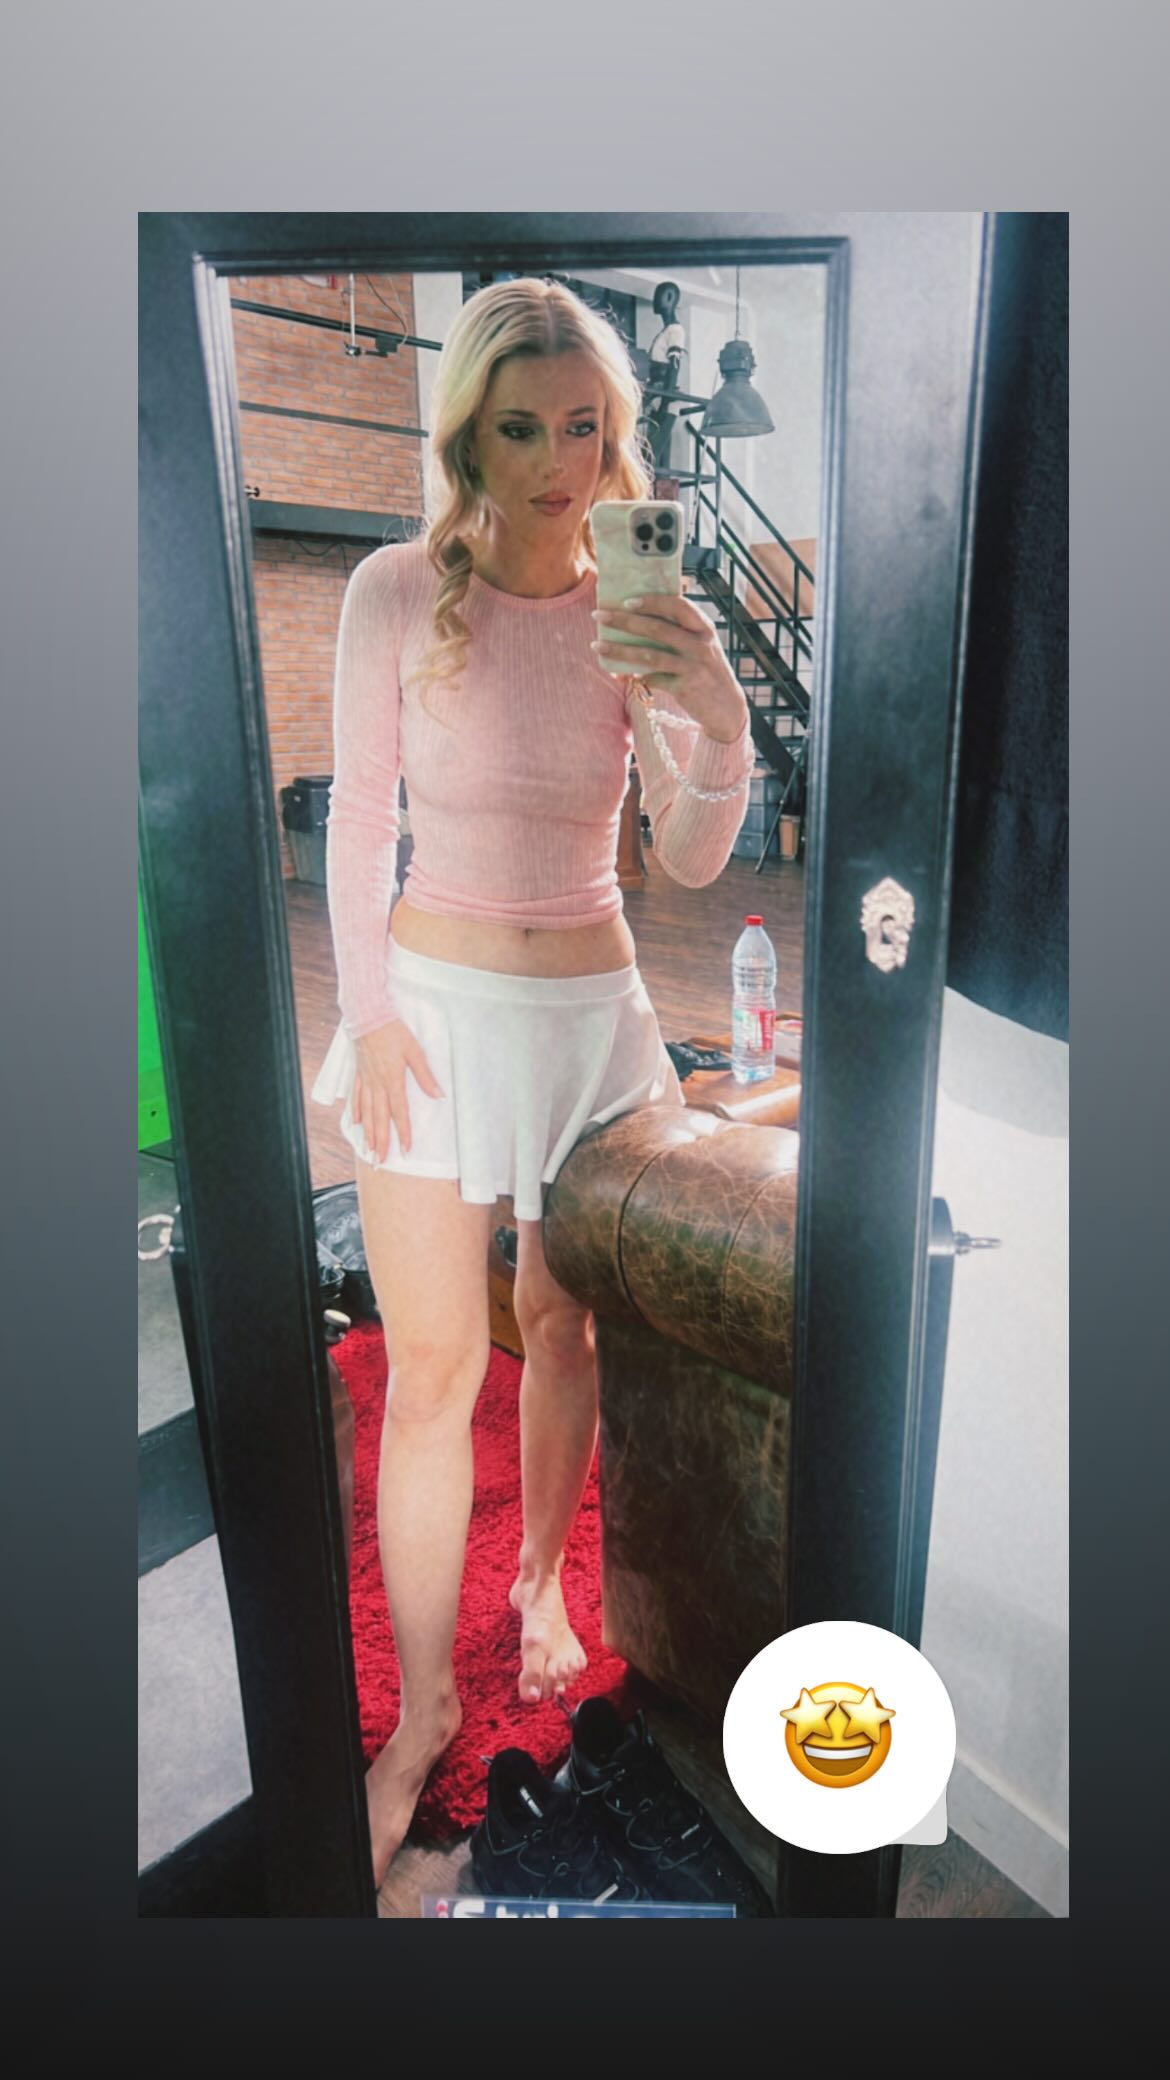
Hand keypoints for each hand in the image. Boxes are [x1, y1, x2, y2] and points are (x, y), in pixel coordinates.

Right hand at [352, 1018, 443, 1162]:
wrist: (368, 1015)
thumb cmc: (394, 1032)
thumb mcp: (415, 1052)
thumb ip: (425, 1076)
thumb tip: (439, 1095)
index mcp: (392, 1081)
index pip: (399, 1113)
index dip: (403, 1132)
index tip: (405, 1150)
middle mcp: (377, 1084)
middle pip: (379, 1118)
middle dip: (381, 1141)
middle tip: (380, 1160)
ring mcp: (366, 1079)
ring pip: (366, 1111)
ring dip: (368, 1132)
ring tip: (369, 1149)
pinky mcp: (359, 1072)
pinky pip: (356, 1096)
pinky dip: (356, 1111)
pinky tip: (356, 1122)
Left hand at [591, 595, 748, 741]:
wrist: (727, 708)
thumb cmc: (707, 671)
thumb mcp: (702, 646)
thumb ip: (681, 631)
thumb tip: (639, 617)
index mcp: (704, 628)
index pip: (678, 606)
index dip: (652, 601)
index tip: (627, 600)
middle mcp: (701, 644)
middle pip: (658, 628)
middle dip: (625, 620)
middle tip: (599, 614)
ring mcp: (694, 667)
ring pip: (650, 655)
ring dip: (620, 649)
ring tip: (597, 645)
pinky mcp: (686, 688)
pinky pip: (653, 679)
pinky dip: (635, 676)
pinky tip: (620, 674)